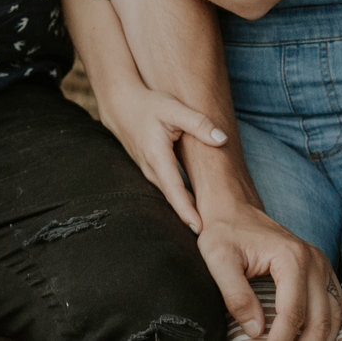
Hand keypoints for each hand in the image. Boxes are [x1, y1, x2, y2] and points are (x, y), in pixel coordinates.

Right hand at [96, 78, 229, 234]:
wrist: (120, 103)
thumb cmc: (148, 104)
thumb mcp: (174, 109)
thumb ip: (199, 123)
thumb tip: (221, 138)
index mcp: (157, 157)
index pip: (174, 190)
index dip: (186, 210)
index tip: (199, 228)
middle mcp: (150, 168)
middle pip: (172, 198)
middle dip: (189, 217)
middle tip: (209, 237)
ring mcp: (147, 170)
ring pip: (168, 195)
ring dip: (184, 210)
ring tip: (205, 226)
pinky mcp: (148, 168)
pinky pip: (165, 188)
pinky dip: (178, 199)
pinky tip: (192, 206)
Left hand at [197, 199, 341, 340]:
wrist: (234, 208)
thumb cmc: (224, 231)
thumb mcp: (218, 260)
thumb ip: (236, 296)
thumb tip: (257, 331)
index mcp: (290, 257)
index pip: (292, 314)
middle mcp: (313, 259)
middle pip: (319, 319)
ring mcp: (321, 263)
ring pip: (333, 316)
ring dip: (319, 339)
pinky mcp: (321, 269)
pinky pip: (335, 304)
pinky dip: (328, 326)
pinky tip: (311, 337)